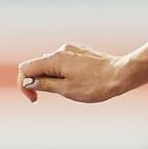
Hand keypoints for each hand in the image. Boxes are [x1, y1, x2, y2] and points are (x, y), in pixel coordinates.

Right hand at [17, 44, 131, 103]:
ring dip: (54, 77)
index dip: (24, 84)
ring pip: (52, 64)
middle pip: (38, 65)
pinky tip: (80, 80)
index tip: (34, 99)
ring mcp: (72, 49)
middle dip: (40, 81)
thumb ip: (44, 84)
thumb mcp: (67, 89)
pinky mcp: (81, 51)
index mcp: (53, 59)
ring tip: (73, 88)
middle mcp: (60, 50)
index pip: (26, 68)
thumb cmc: (96, 85)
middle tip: (56, 94)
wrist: (122, 74)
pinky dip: (64, 72)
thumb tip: (29, 82)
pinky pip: (65, 61)